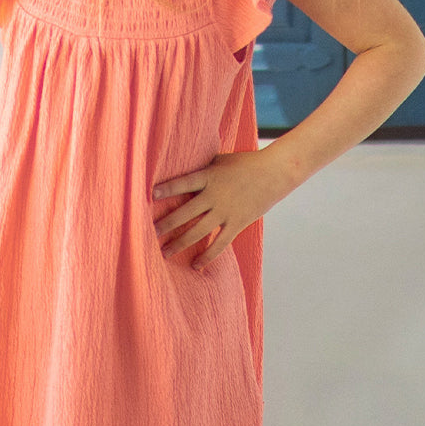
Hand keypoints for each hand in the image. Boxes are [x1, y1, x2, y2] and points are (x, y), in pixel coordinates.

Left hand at [152, 149, 293, 267]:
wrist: (276, 172)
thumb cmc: (245, 163)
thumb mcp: (220, 160)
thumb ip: (201, 168)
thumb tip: (179, 167)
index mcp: (209, 177)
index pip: (183, 183)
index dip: (167, 189)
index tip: (150, 195)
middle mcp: (215, 196)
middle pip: (186, 212)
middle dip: (166, 224)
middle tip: (148, 233)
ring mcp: (226, 211)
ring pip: (199, 231)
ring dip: (180, 243)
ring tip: (164, 252)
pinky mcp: (237, 224)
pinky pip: (220, 243)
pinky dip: (207, 256)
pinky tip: (194, 265)